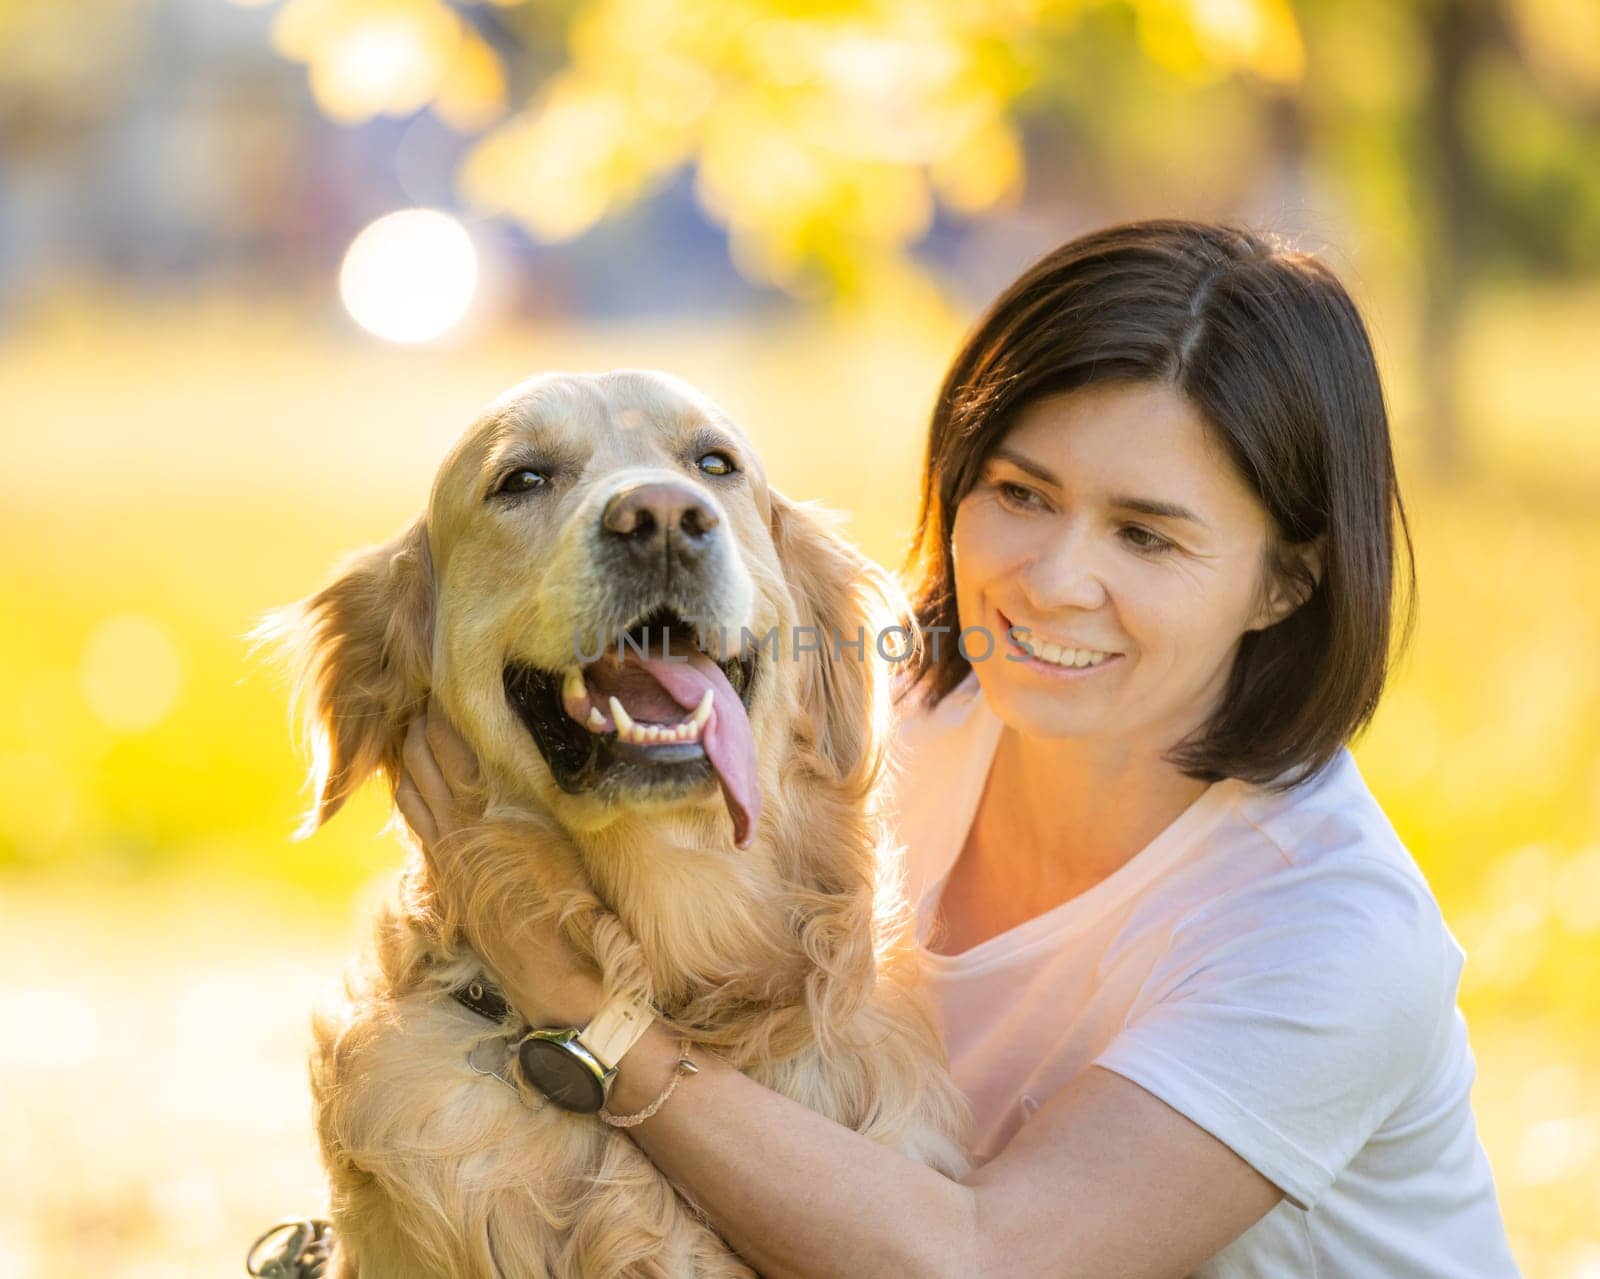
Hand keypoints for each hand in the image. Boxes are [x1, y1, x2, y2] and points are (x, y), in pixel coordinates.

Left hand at [397, 698, 603, 1027]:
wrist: (552, 967)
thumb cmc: (577, 896)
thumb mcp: (570, 830)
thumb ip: (544, 781)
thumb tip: (532, 737)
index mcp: (497, 799)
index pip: (457, 732)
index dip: (454, 700)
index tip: (462, 673)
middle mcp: (461, 814)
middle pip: (424, 745)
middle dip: (428, 714)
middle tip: (440, 687)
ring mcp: (444, 839)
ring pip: (410, 774)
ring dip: (414, 745)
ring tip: (427, 721)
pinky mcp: (439, 864)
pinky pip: (410, 808)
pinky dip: (410, 781)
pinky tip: (419, 770)